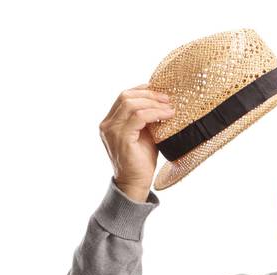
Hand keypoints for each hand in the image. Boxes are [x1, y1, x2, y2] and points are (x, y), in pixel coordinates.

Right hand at [99, 84, 174, 201]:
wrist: (135, 183)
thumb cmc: (140, 160)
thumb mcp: (144, 133)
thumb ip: (146, 117)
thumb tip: (162, 101)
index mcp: (110, 122)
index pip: (123, 97)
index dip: (142, 90)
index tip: (160, 92)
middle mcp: (107, 125)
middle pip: (126, 96)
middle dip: (149, 94)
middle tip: (167, 99)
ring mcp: (112, 131)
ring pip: (131, 104)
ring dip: (153, 103)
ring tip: (169, 108)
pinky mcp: (121, 138)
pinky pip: (139, 117)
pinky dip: (155, 113)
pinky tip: (166, 116)